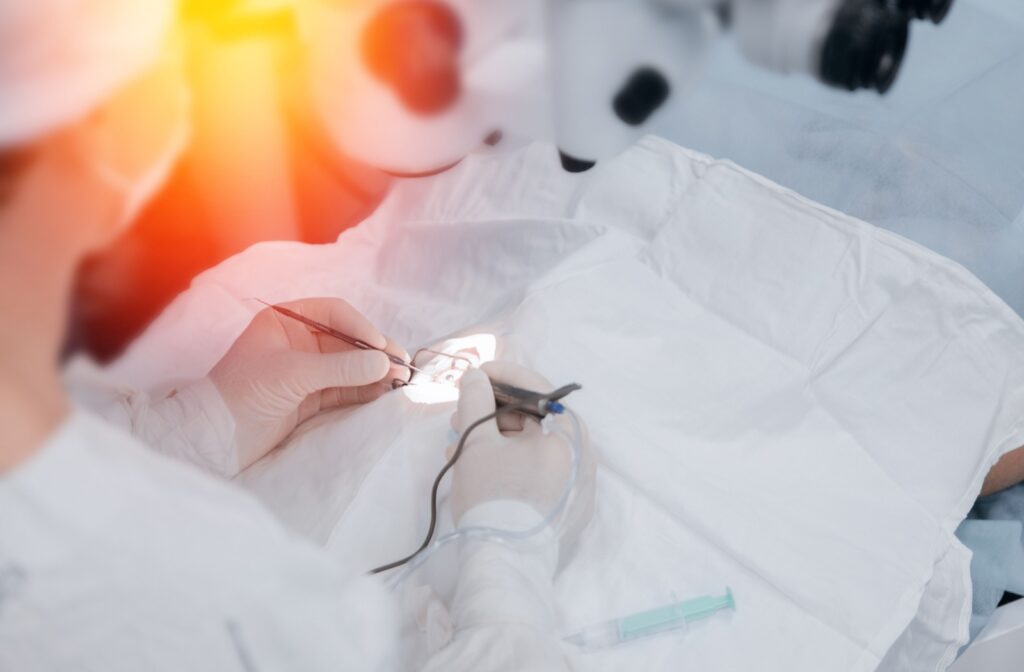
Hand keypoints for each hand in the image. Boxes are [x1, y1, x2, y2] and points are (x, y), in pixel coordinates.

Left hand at [209, 298, 409, 468]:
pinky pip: (344, 388)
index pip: (333, 313)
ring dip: (373, 372)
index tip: (381, 346)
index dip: (360, 327)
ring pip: (348, 365)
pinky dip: (364, 390)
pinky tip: (382, 392)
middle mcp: (297, 341)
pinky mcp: (309, 397)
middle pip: (346, 340)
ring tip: (399, 380)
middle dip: (373, 352)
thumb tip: (384, 362)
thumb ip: (340, 367)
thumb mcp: (293, 373)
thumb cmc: (243, 392)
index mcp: (285, 321)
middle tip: (401, 364)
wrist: (216, 438)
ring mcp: (305, 370)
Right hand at [449, 362, 596, 555]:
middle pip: (533, 419)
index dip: (502, 375)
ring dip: (491, 439)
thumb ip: (475, 400)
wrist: (505, 564)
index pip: (537, 389)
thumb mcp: (477, 441)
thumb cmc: (494, 495)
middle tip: (458, 415)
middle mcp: (581, 457)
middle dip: (490, 412)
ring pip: (529, 447)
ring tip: (455, 447)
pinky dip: (504, 463)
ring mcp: (573, 486)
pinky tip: (472, 467)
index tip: (473, 373)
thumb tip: (476, 377)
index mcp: (569, 436)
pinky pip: (532, 471)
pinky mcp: (561, 508)